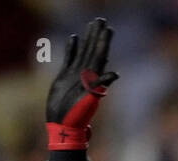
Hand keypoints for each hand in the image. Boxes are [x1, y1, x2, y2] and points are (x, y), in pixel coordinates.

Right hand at [46, 17, 118, 149]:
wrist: (63, 124)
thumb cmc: (78, 115)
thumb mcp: (90, 100)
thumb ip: (100, 85)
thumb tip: (114, 74)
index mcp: (92, 76)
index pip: (99, 54)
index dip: (104, 41)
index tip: (108, 28)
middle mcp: (85, 73)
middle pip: (92, 49)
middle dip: (97, 35)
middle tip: (101, 20)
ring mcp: (75, 74)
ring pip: (82, 52)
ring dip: (87, 39)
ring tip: (91, 25)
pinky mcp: (64, 77)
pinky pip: (69, 58)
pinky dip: (71, 48)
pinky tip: (73, 38)